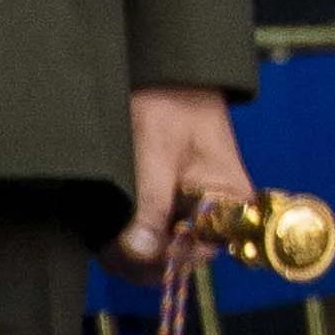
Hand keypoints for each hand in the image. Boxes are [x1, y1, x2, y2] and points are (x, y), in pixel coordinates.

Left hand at [116, 85, 252, 272]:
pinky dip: (125, 241)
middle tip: (111, 243)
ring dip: (128, 253)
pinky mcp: (164, 210)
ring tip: (105, 235)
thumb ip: (151, 204)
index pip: (202, 250)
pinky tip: (107, 229)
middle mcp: (211, 215)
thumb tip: (138, 251)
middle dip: (141, 259)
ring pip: (159, 254)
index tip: (131, 247)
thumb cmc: (172, 102)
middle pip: (178, 259)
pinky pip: (147, 239)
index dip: (166, 257)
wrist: (166, 75)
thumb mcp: (158, 151)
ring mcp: (186, 214)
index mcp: (228, 200)